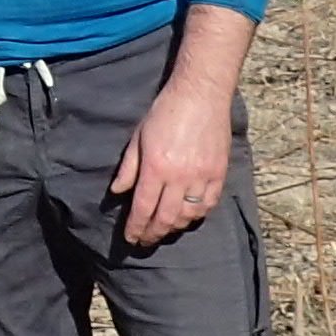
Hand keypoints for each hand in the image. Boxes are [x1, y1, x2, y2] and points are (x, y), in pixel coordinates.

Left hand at [109, 8, 252, 249]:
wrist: (201, 94)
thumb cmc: (165, 111)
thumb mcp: (139, 137)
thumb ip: (128, 167)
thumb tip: (116, 192)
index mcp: (156, 167)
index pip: (144, 208)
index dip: (136, 227)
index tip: (131, 238)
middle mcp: (180, 176)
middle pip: (165, 217)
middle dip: (153, 233)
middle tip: (145, 241)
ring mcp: (202, 176)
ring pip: (189, 215)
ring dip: (174, 227)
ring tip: (164, 230)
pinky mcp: (219, 173)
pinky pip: (209, 204)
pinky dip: (198, 215)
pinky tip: (188, 217)